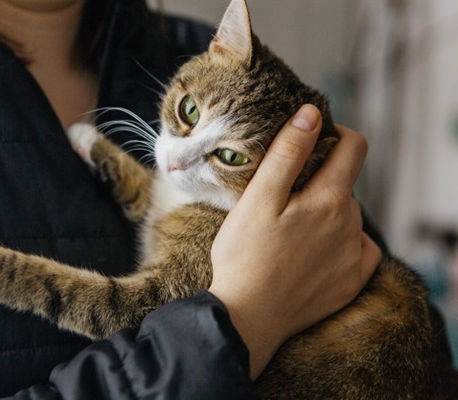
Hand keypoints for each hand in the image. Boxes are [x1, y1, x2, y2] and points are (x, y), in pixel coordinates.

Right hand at [208, 104, 380, 378]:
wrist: (248, 317)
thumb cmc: (244, 255)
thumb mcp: (258, 198)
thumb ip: (287, 153)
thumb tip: (311, 114)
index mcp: (330, 199)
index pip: (354, 147)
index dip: (335, 134)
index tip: (311, 140)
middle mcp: (351, 225)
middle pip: (345, 184)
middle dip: (321, 179)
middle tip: (284, 195)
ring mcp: (354, 256)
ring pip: (347, 216)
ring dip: (326, 211)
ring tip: (290, 229)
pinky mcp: (351, 281)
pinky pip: (358, 248)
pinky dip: (341, 242)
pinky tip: (313, 252)